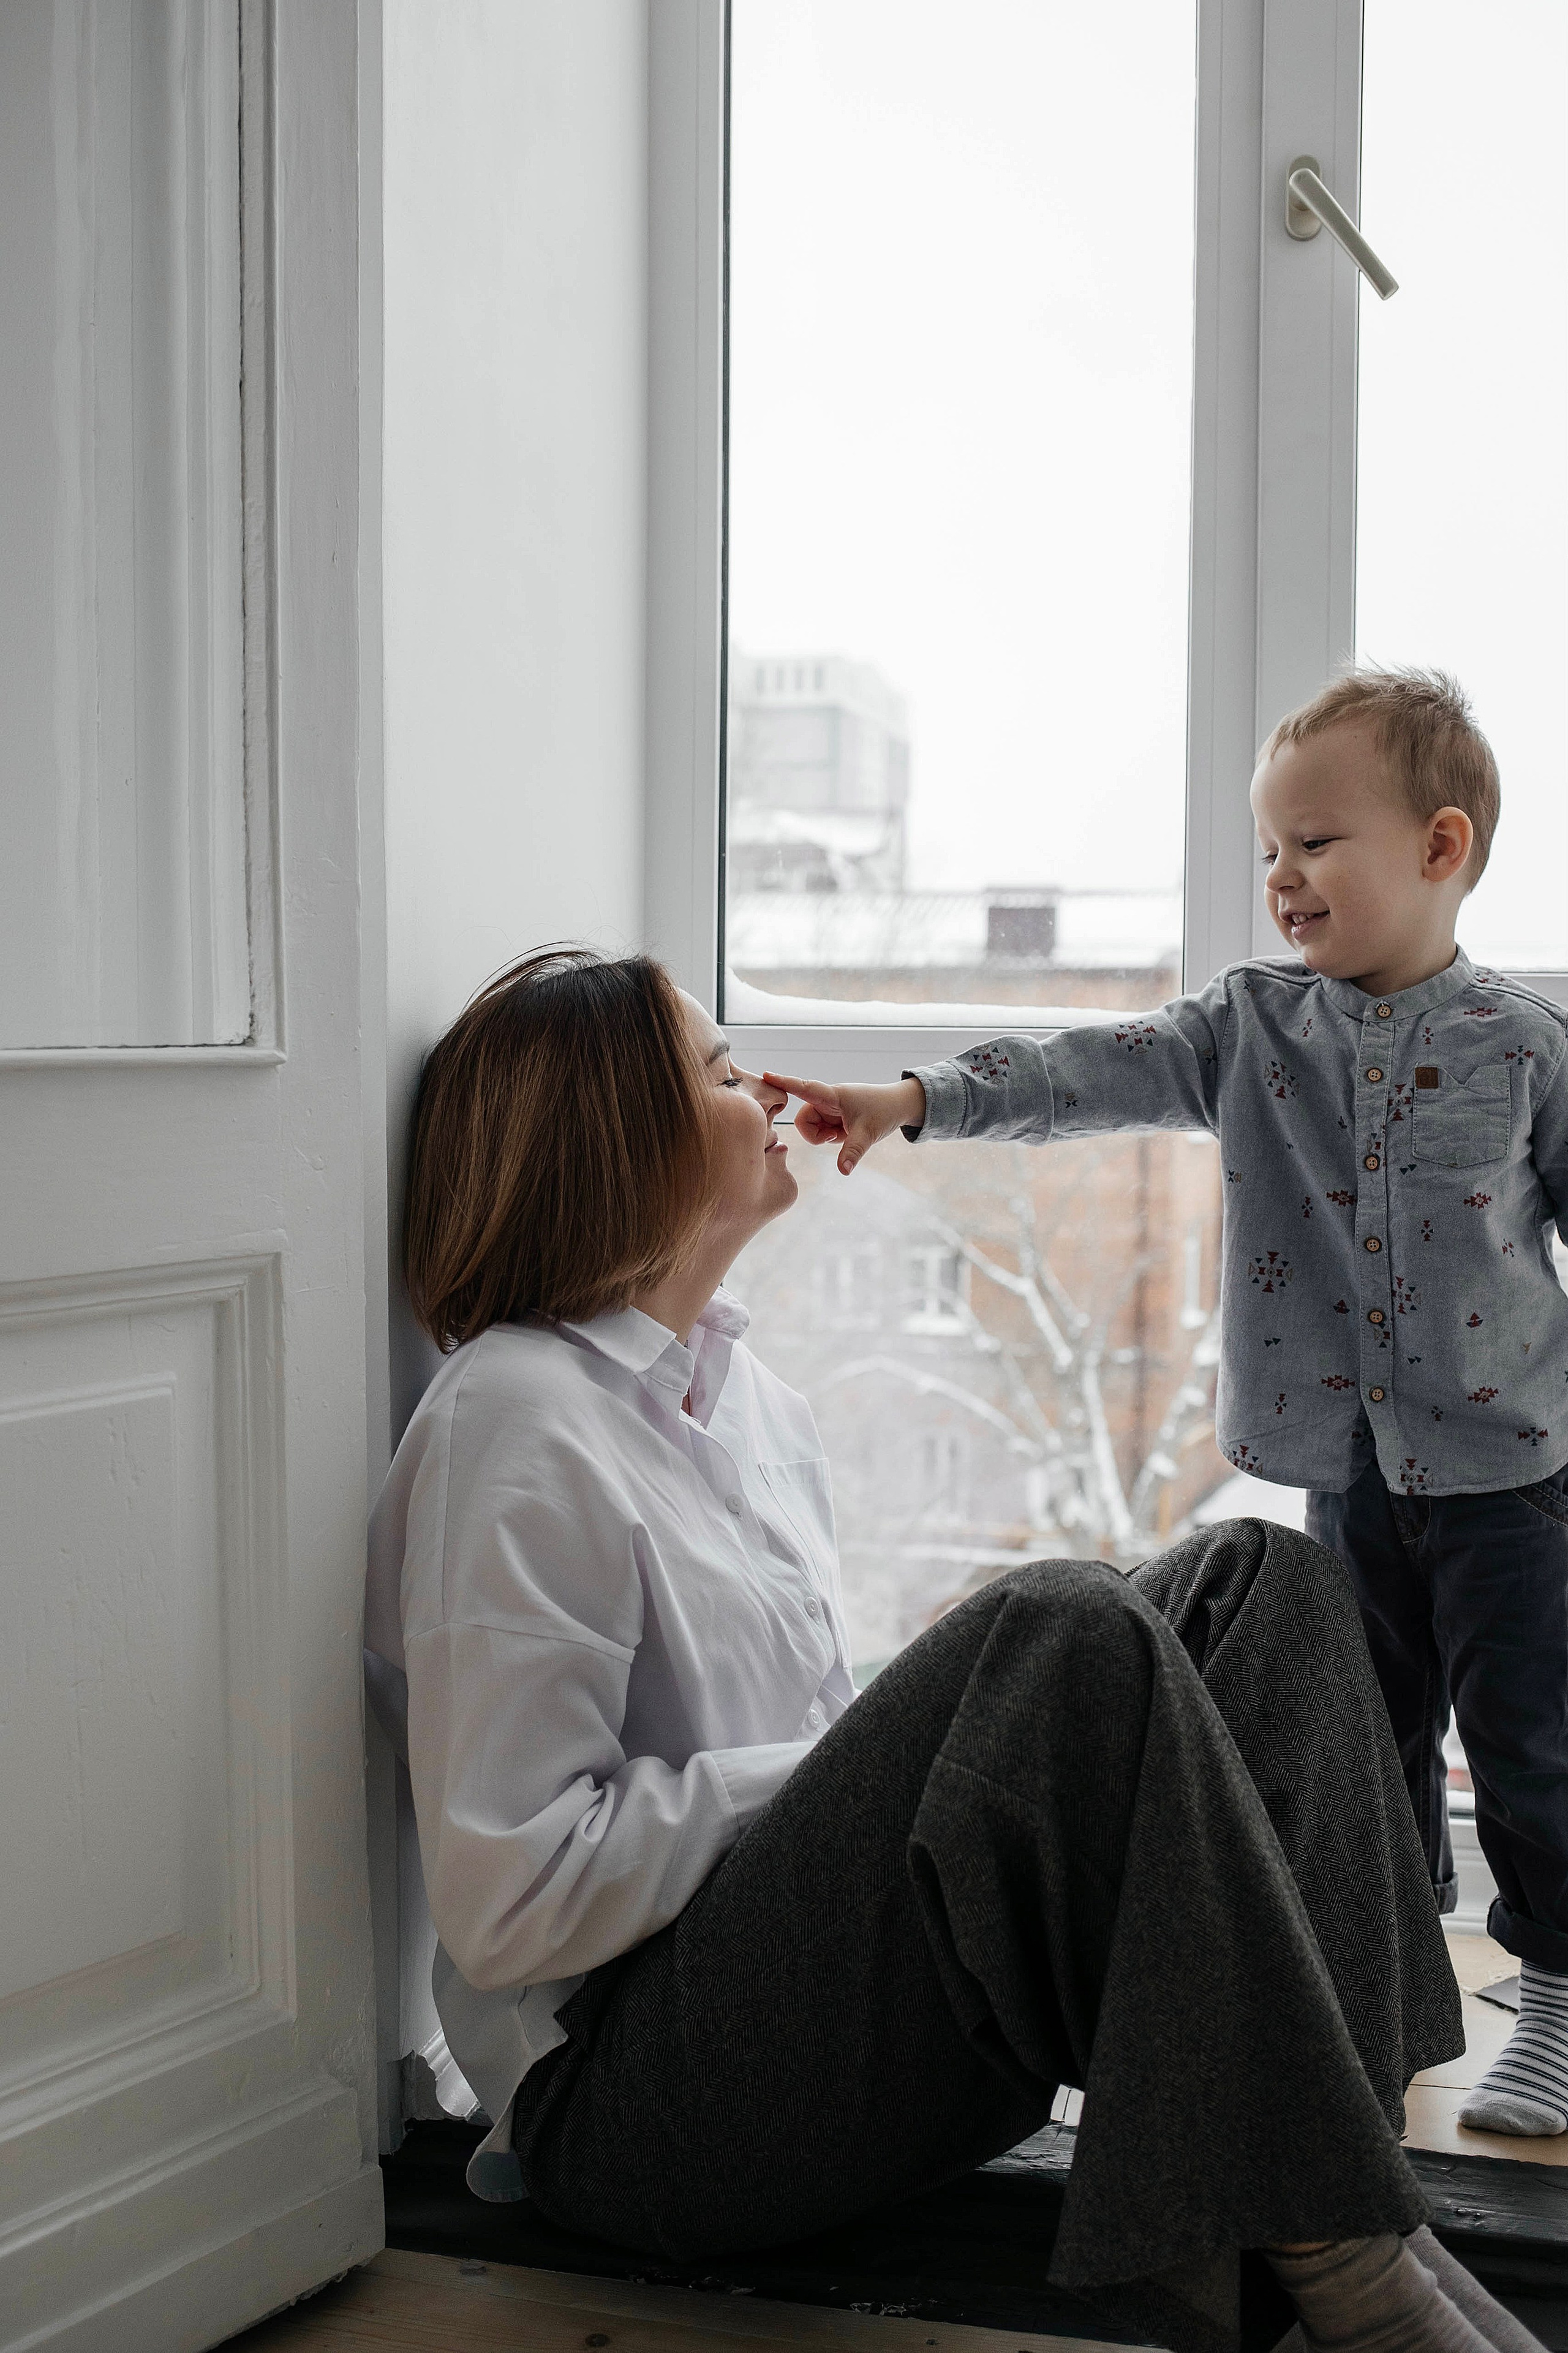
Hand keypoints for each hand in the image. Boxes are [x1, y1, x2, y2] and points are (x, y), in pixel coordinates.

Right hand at [762, 1072, 926, 1174]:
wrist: (898, 1106)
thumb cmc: (883, 1112)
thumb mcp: (868, 1134)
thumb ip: (853, 1152)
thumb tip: (843, 1171)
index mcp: (833, 1096)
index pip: (804, 1087)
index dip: (784, 1083)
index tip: (765, 1075)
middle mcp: (827, 1100)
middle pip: (803, 1120)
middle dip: (815, 1134)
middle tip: (837, 1136)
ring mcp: (829, 1108)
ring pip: (810, 1127)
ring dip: (823, 1136)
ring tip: (844, 1133)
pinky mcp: (832, 1116)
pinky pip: (820, 1131)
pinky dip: (830, 1137)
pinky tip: (844, 1134)